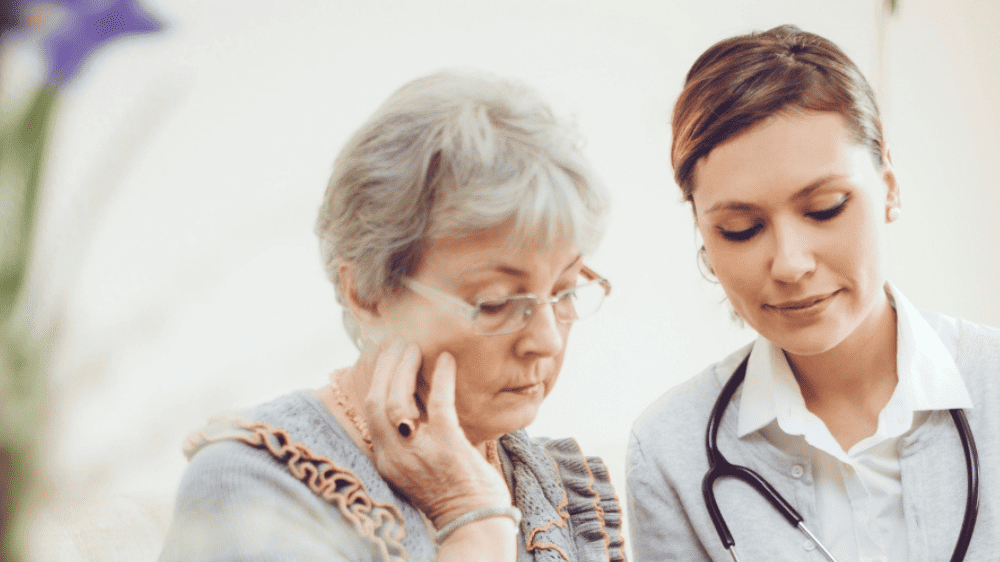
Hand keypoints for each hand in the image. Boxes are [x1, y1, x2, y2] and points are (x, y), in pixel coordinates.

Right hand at [363, 342, 511, 529]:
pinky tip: (446, 360)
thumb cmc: (453, 494)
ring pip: (397, 400)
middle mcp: (395, 455)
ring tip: (415, 348)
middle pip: (376, 401)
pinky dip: (441, 378)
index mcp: (386, 460)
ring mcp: (418, 451)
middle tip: (398, 345)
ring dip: (404, 369)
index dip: (375, 379)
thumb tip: (413, 403)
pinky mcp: (446, 446)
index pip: (370, 412)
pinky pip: (438, 404)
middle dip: (385, 368)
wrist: (473, 524)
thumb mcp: (416, 468)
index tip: (384, 356)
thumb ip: (409, 440)